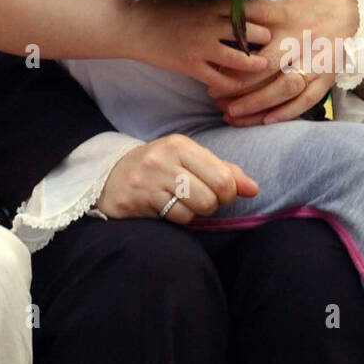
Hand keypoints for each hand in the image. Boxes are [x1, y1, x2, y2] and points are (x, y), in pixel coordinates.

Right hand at [97, 134, 258, 220]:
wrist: (110, 176)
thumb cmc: (160, 168)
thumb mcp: (190, 160)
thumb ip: (225, 171)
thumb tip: (253, 189)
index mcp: (180, 145)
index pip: (222, 177)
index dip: (229, 192)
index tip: (221, 192)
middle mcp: (162, 160)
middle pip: (210, 197)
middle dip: (212, 204)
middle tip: (200, 199)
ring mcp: (147, 181)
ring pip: (193, 210)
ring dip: (194, 212)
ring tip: (181, 202)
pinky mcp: (136, 202)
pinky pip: (174, 218)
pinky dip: (177, 218)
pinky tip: (166, 208)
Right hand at [128, 0, 272, 88]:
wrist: (133, 26)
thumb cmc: (160, 8)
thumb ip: (213, 2)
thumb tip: (236, 3)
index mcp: (211, 5)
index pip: (249, 8)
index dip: (267, 14)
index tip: (279, 19)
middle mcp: (211, 25)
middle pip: (251, 33)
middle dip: (265, 39)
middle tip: (276, 44)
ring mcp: (201, 47)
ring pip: (240, 59)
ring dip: (255, 64)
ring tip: (264, 66)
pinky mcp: (191, 66)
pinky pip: (218, 79)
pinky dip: (231, 84)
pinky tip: (238, 86)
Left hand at [211, 0, 357, 123]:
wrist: (351, 14)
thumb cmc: (309, 9)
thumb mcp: (281, 4)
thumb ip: (255, 15)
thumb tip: (223, 25)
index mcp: (286, 20)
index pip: (254, 42)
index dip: (231, 62)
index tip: (212, 74)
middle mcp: (301, 41)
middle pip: (267, 69)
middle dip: (238, 88)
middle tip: (215, 99)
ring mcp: (317, 61)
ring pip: (285, 88)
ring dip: (258, 105)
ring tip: (232, 115)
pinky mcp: (328, 78)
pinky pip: (307, 100)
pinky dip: (286, 112)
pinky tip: (264, 121)